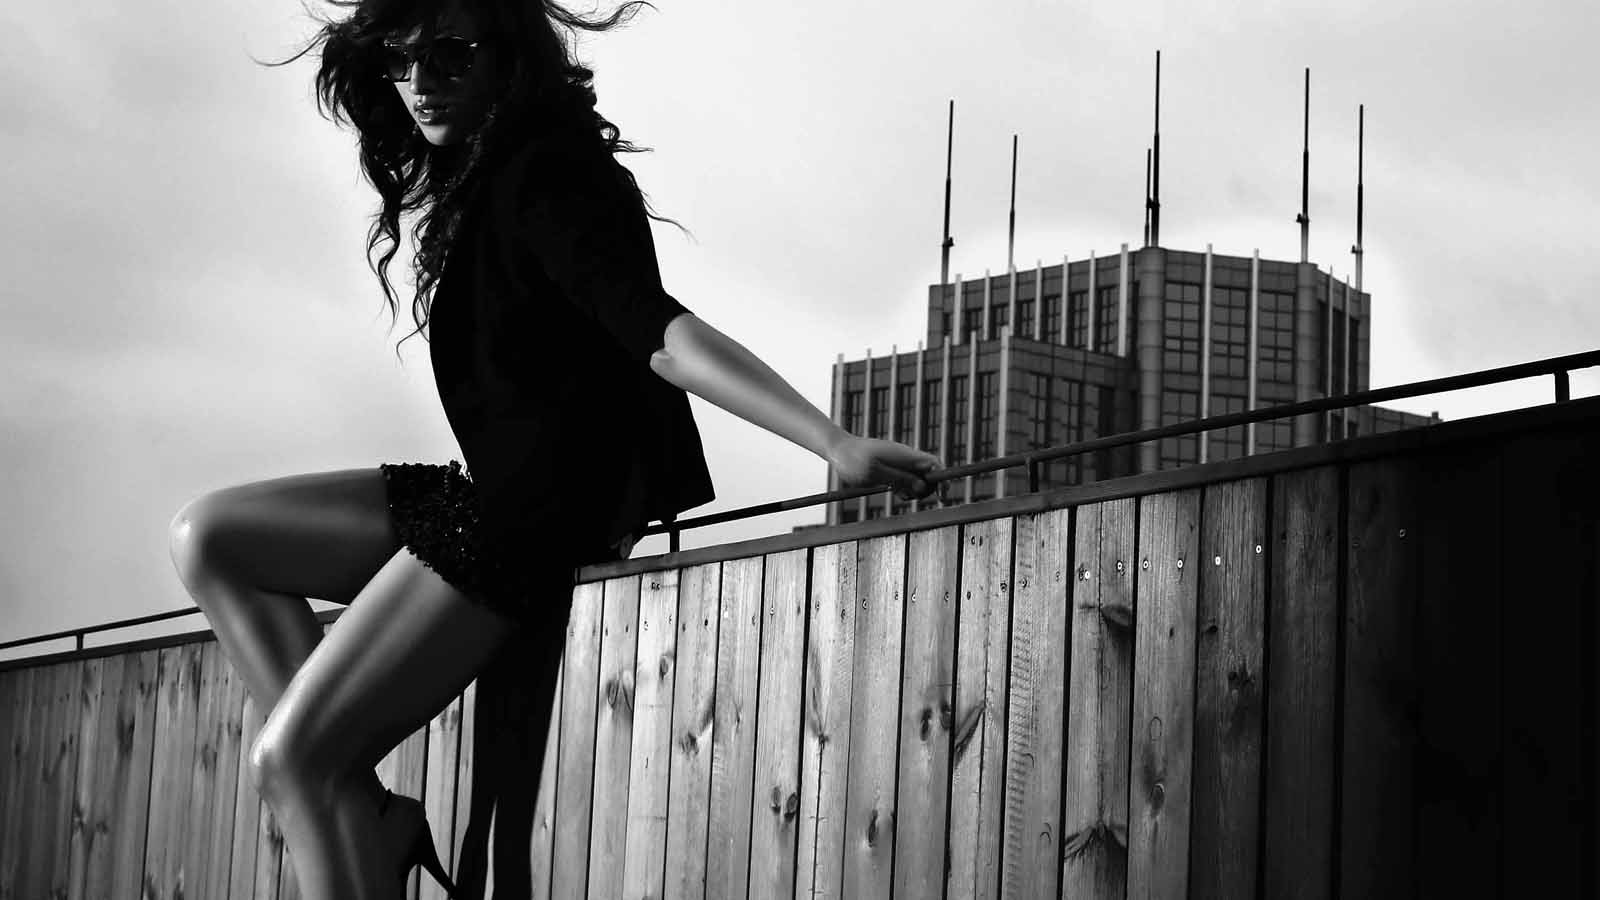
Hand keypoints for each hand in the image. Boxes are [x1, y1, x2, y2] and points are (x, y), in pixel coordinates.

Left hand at [827, 432, 942, 501]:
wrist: (837, 449)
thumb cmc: (853, 460)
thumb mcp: (875, 472)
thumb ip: (899, 479)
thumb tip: (922, 487)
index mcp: (904, 455)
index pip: (934, 463)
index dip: (942, 478)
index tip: (942, 495)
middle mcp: (904, 458)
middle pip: (929, 473)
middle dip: (927, 488)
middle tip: (911, 497)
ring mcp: (898, 462)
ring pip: (917, 478)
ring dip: (915, 490)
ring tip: (900, 495)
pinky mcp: (891, 468)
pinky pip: (906, 479)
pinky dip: (905, 488)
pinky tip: (896, 493)